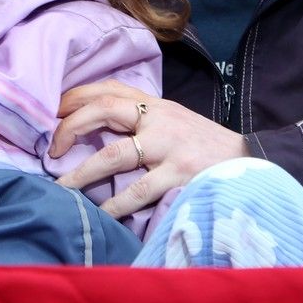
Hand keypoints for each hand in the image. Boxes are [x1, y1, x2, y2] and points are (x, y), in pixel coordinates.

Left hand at [50, 80, 248, 218]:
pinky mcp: (178, 173)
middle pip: (103, 110)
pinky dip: (116, 204)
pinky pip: (138, 190)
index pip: (107, 88)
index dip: (75, 96)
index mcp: (154, 104)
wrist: (251, 159)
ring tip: (61, 187)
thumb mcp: (172, 120)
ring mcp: (167, 146)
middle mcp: (157, 118)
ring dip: (82, 172)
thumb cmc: (204, 144)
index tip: (50, 110)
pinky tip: (101, 213)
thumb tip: (94, 127)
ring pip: (113, 153)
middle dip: (70, 127)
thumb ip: (141, 119)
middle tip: (51, 149)